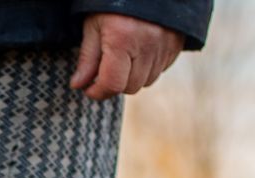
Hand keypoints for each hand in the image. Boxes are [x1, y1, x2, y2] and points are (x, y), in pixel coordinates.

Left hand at [70, 13, 184, 99]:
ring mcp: (165, 46)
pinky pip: (160, 70)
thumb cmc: (113, 1)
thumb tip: (78, 85)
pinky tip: (139, 51)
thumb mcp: (94, 25)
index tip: (89, 90)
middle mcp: (147, 45)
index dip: (97, 92)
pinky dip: (147, 68)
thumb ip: (87, 58)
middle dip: (115, 83)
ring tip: (123, 56)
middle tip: (104, 69)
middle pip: (129, 87)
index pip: (112, 84)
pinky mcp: (176, 45)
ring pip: (146, 82)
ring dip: (132, 77)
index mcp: (123, 39)